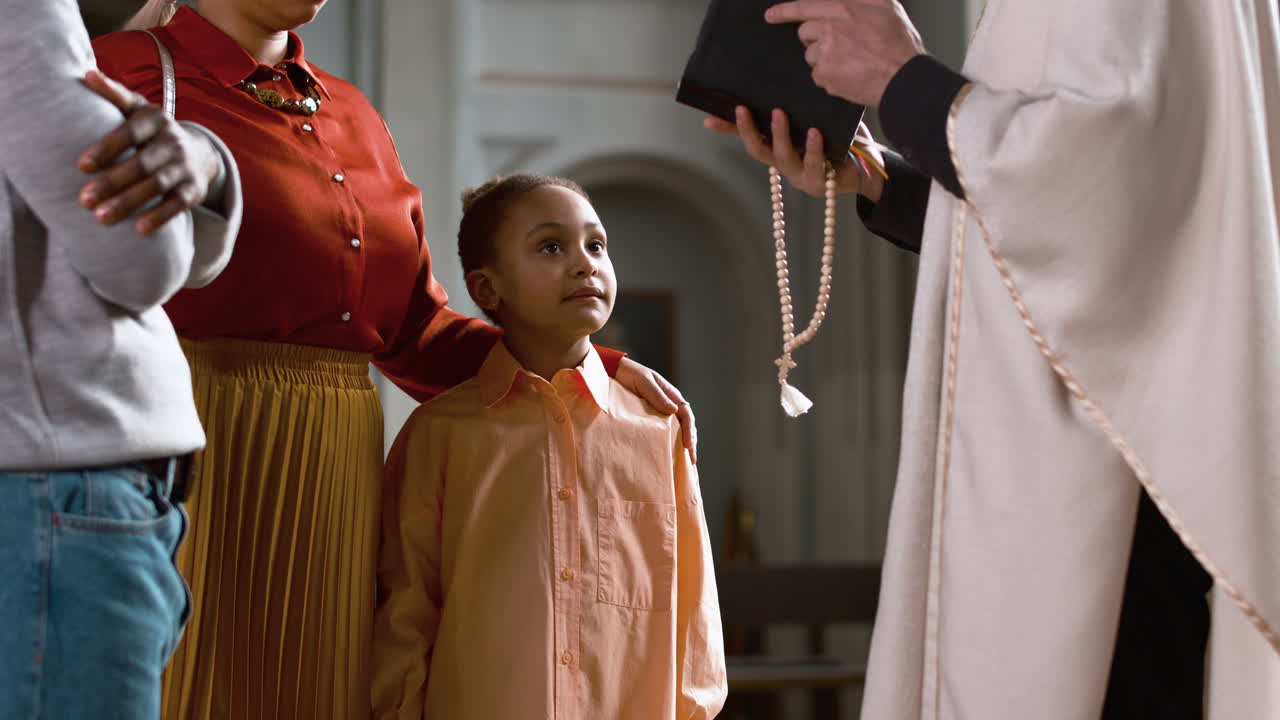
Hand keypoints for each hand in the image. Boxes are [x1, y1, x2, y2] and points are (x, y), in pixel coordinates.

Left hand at [77, 70, 221, 234]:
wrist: (200, 153)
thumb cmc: (153, 131)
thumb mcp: (138, 110)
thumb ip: (114, 95)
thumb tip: (86, 74)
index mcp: (156, 120)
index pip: (130, 133)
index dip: (107, 149)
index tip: (82, 166)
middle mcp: (173, 142)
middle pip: (142, 164)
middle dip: (113, 182)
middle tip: (84, 200)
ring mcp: (185, 167)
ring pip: (157, 186)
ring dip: (129, 202)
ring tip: (102, 217)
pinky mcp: (194, 190)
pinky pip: (177, 205)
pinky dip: (160, 217)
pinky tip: (139, 229)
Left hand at [616, 358, 697, 463]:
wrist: (614, 371)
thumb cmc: (630, 374)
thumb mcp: (644, 382)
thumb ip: (658, 396)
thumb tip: (674, 411)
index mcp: (671, 395)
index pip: (686, 415)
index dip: (689, 431)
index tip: (688, 445)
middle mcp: (669, 404)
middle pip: (686, 425)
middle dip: (691, 442)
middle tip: (692, 460)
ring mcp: (660, 412)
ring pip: (676, 430)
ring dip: (681, 444)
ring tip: (685, 462)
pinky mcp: (649, 418)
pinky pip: (662, 431)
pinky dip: (668, 442)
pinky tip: (668, 454)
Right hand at [704, 107, 884, 201]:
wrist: (866, 170)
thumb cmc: (839, 141)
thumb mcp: (817, 120)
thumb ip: (801, 109)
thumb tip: (785, 80)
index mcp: (779, 148)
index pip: (748, 138)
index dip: (728, 130)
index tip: (708, 119)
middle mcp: (784, 163)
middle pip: (758, 150)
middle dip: (748, 130)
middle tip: (742, 109)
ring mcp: (799, 174)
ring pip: (782, 156)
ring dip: (779, 135)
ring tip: (779, 115)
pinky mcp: (818, 181)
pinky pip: (814, 162)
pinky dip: (814, 147)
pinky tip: (815, 132)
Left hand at [766, 0, 924, 107]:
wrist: (903, 78)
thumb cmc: (899, 45)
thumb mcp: (886, 6)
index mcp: (844, 9)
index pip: (804, 7)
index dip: (784, 11)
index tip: (771, 15)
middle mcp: (830, 29)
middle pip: (805, 33)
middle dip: (816, 38)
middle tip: (838, 45)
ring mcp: (826, 54)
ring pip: (811, 55)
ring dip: (824, 58)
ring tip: (849, 62)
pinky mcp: (826, 76)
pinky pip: (817, 75)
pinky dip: (829, 77)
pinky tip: (848, 74)